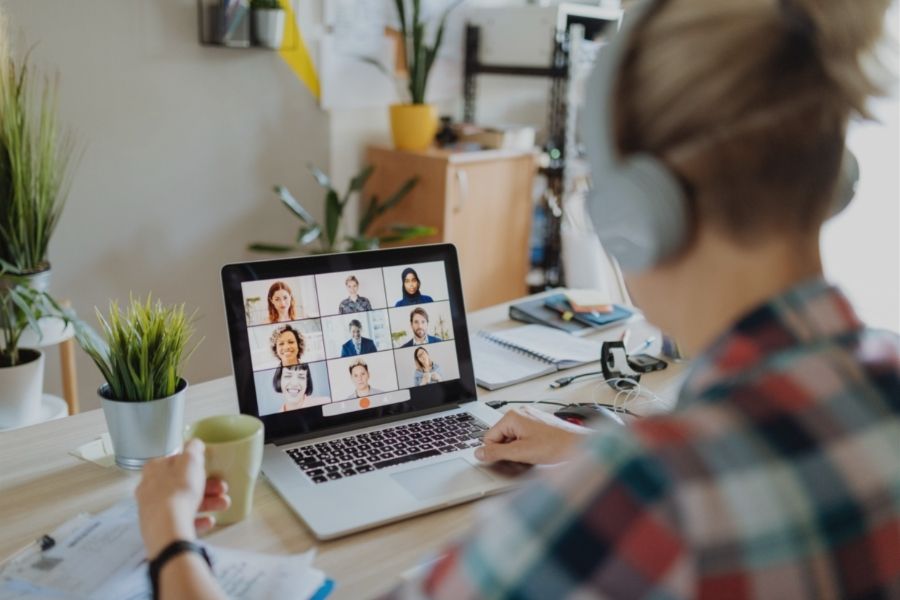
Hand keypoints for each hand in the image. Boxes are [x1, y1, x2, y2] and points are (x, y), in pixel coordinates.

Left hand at [135, 439, 230, 557]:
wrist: (167, 526)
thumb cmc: (178, 490)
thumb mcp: (191, 460)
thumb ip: (194, 448)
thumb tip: (194, 443)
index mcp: (154, 469)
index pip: (176, 463)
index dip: (196, 466)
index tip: (212, 471)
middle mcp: (150, 488)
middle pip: (182, 484)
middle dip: (207, 487)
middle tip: (222, 488)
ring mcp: (153, 509)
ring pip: (184, 503)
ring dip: (207, 503)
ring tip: (224, 505)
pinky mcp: (159, 527)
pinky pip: (180, 521)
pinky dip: (197, 519)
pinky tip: (210, 521)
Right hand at [474, 406, 591, 464]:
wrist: (579, 445)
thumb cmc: (555, 446)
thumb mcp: (520, 453)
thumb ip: (496, 453)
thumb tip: (479, 453)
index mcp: (512, 416)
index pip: (489, 437)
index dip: (495, 452)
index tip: (506, 460)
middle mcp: (520, 413)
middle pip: (500, 437)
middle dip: (508, 451)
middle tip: (522, 459)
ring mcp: (530, 418)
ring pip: (512, 439)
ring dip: (518, 450)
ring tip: (533, 455)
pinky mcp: (538, 424)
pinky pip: (523, 437)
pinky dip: (526, 447)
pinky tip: (537, 452)